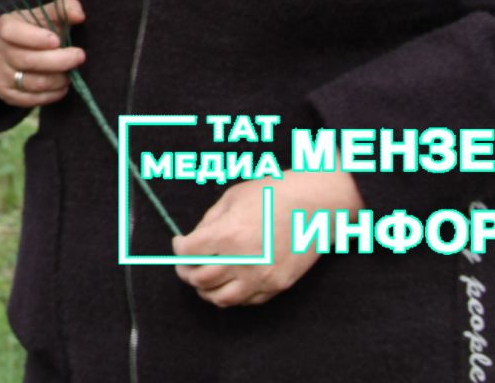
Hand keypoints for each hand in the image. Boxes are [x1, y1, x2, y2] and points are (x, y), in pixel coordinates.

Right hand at [0, 0, 86, 108]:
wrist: (28, 51)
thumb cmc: (43, 30)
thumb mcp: (52, 15)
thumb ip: (66, 8)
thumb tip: (79, 14)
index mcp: (6, 25)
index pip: (12, 31)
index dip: (34, 38)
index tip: (57, 41)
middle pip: (26, 60)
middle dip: (57, 61)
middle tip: (79, 57)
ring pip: (30, 82)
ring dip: (56, 80)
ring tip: (71, 75)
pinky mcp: (5, 92)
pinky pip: (28, 100)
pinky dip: (50, 95)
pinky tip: (61, 87)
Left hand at [172, 169, 364, 306]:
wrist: (316, 204)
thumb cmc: (274, 193)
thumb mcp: (233, 198)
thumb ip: (209, 222)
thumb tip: (194, 241)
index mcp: (227, 235)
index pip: (188, 254)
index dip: (178, 249)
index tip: (180, 243)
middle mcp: (242, 261)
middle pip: (199, 279)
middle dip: (186, 271)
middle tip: (186, 264)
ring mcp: (261, 277)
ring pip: (221, 299)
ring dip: (206, 290)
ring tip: (204, 278)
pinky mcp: (278, 286)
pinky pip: (247, 301)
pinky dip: (232, 295)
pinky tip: (230, 281)